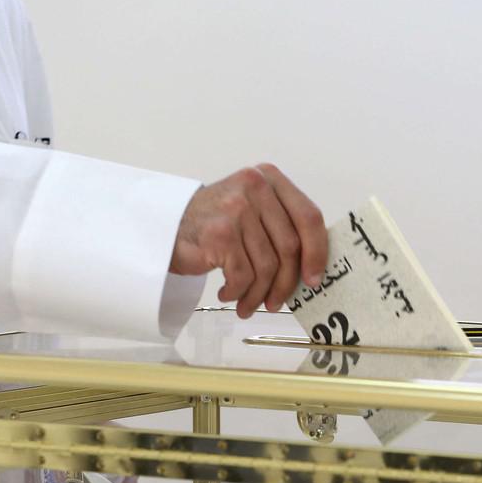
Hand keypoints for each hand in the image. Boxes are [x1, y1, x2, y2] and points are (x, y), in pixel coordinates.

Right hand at [171, 163, 327, 317]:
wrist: (164, 225)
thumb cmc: (214, 225)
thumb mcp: (253, 210)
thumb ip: (281, 226)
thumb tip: (312, 267)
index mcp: (270, 179)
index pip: (309, 217)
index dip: (317, 252)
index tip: (314, 278)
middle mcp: (255, 187)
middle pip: (290, 247)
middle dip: (285, 283)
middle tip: (276, 302)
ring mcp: (236, 209)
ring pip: (266, 266)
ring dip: (259, 294)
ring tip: (248, 304)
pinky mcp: (220, 232)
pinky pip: (243, 275)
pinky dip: (238, 292)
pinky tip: (228, 293)